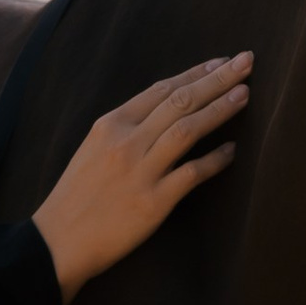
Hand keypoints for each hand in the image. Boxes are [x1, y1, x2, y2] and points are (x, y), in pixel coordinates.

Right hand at [31, 55, 251, 304]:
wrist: (58, 242)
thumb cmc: (78, 195)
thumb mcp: (93, 149)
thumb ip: (127, 128)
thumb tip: (168, 109)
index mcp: (110, 125)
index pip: (161, 89)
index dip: (195, 73)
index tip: (222, 62)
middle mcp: (125, 142)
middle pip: (180, 101)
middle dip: (217, 79)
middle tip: (246, 61)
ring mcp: (140, 172)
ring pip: (187, 129)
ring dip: (220, 109)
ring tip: (245, 95)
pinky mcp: (153, 202)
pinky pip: (192, 173)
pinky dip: (215, 160)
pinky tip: (232, 150)